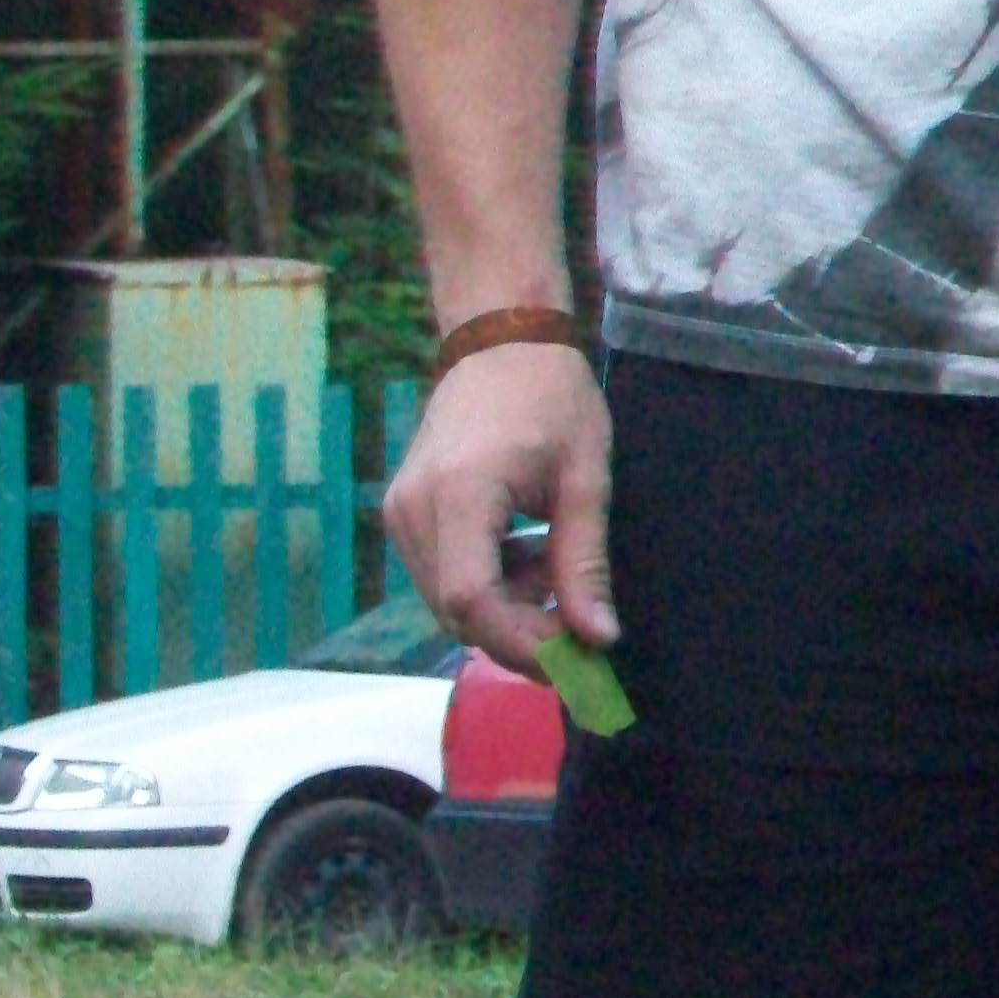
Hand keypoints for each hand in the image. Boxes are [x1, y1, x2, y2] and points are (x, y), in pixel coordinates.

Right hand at [382, 343, 616, 676]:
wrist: (499, 339)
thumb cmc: (552, 397)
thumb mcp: (585, 478)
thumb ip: (584, 562)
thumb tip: (598, 639)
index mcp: (460, 492)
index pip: (472, 599)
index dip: (519, 642)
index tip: (573, 659)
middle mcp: (414, 509)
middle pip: (456, 610)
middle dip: (519, 631)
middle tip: (577, 624)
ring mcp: (400, 512)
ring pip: (447, 599)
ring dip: (505, 605)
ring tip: (553, 563)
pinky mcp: (402, 513)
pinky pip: (442, 573)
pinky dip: (487, 581)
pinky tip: (525, 549)